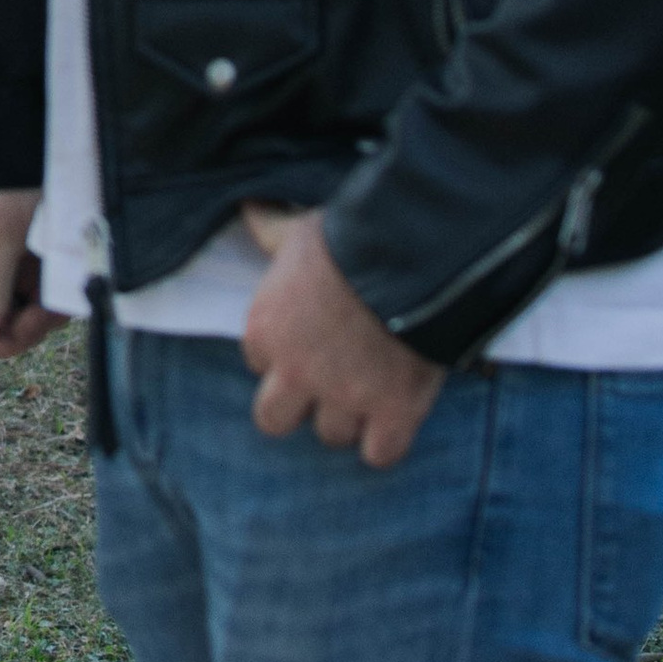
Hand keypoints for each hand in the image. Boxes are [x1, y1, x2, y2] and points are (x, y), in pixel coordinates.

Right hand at [0, 187, 58, 359]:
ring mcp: (1, 278)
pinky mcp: (28, 278)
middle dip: (13, 331)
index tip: (2, 338)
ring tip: (57, 300)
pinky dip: (51, 309)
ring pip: (13, 326)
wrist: (46, 156)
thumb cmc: (11, 186)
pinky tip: (62, 294)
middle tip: (42, 316)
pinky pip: (36, 311)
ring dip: (38, 322)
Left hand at [239, 206, 441, 467]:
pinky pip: (380, 454)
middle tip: (329, 385)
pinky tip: (398, 418)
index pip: (258, 363)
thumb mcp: (300, 229)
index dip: (285, 354)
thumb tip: (249, 207)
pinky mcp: (394, 413)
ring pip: (332, 435)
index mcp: (265, 330)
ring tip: (373, 390)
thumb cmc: (351, 238)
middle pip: (274, 420)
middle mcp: (296, 371)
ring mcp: (345, 396)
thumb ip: (271, 230)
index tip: (310, 338)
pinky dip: (389, 441)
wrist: (413, 256)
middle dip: (298, 407)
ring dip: (350, 419)